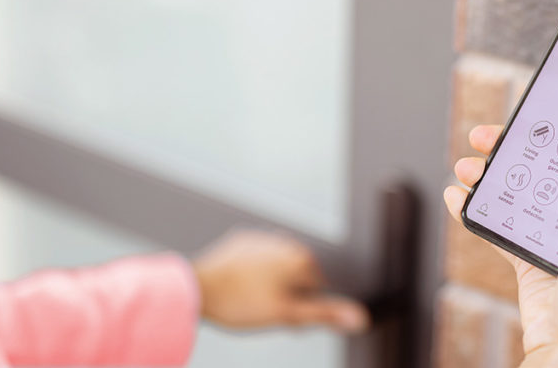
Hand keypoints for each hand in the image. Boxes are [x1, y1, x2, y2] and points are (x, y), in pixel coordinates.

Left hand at [192, 229, 367, 332]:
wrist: (197, 288)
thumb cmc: (240, 302)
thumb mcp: (288, 315)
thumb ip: (325, 314)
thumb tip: (360, 318)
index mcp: (302, 258)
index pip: (318, 289)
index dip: (302, 308)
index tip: (285, 317)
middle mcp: (286, 242)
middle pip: (298, 277)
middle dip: (287, 295)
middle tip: (267, 312)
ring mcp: (263, 239)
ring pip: (278, 269)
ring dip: (271, 285)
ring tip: (251, 301)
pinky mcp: (242, 240)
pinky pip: (257, 260)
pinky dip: (252, 274)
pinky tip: (239, 288)